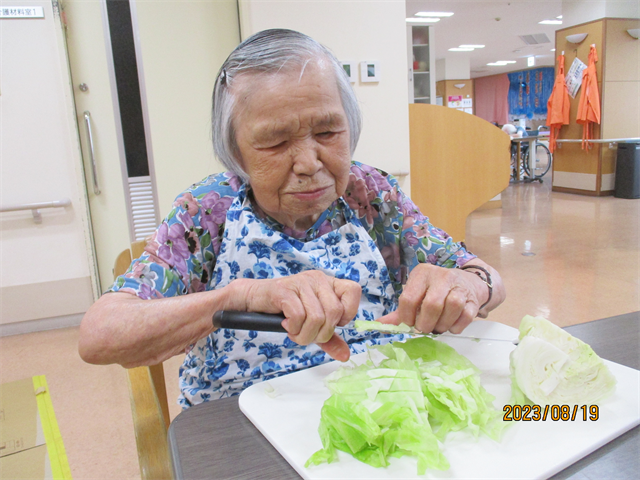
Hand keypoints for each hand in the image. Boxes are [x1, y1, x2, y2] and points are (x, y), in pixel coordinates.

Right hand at [236, 271, 360, 360]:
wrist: (255, 299)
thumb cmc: (285, 310)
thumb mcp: (312, 325)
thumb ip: (330, 339)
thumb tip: (345, 355)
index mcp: (329, 284)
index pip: (353, 291)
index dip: (347, 313)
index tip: (332, 324)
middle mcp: (318, 279)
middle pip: (334, 313)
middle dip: (321, 334)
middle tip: (306, 334)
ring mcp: (301, 282)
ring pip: (316, 318)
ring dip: (304, 334)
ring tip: (294, 332)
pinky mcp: (285, 290)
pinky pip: (298, 316)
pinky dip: (293, 328)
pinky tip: (286, 325)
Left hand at [377, 263, 487, 334]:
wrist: (467, 284)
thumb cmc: (435, 291)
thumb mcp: (416, 295)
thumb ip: (399, 312)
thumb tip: (377, 325)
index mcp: (421, 273)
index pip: (409, 299)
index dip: (407, 317)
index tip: (410, 324)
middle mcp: (440, 276)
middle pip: (431, 305)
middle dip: (426, 323)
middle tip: (425, 328)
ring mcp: (459, 285)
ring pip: (451, 308)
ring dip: (442, 325)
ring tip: (438, 327)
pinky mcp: (473, 298)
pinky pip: (465, 316)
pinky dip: (456, 326)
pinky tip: (451, 325)